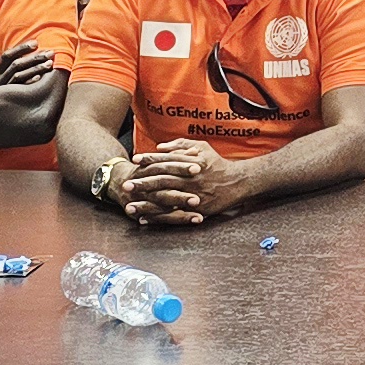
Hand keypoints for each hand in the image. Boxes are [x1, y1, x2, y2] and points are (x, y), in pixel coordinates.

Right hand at [0, 41, 59, 86]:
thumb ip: (10, 70)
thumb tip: (30, 55)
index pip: (7, 56)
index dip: (21, 48)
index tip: (36, 43)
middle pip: (16, 65)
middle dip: (34, 57)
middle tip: (50, 53)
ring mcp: (1, 91)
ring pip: (18, 76)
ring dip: (35, 69)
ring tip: (49, 64)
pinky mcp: (6, 102)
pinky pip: (18, 91)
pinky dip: (29, 83)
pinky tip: (40, 78)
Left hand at [123, 141, 238, 226]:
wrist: (238, 182)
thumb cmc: (216, 163)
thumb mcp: (202, 147)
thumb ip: (181, 145)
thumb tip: (160, 146)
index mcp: (191, 163)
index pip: (166, 160)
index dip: (150, 159)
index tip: (135, 160)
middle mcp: (191, 179)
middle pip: (163, 181)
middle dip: (143, 184)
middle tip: (126, 186)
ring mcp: (193, 196)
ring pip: (166, 200)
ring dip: (146, 205)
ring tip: (130, 207)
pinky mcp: (196, 210)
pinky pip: (174, 215)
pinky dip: (158, 218)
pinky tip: (144, 220)